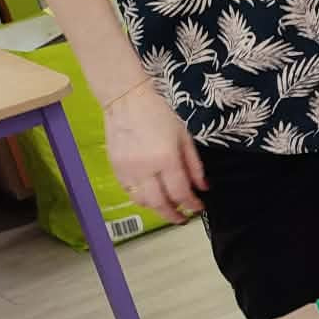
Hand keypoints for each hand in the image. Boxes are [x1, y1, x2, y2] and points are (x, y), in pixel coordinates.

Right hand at [106, 80, 206, 224]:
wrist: (126, 99)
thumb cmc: (158, 114)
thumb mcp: (184, 137)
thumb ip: (194, 165)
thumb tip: (203, 187)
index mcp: (166, 159)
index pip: (180, 193)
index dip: (192, 205)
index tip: (198, 207)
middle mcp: (145, 168)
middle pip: (159, 204)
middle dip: (173, 215)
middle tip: (183, 218)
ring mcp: (127, 169)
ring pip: (142, 201)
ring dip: (156, 208)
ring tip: (167, 206)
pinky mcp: (115, 167)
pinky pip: (128, 191)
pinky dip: (141, 198)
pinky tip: (151, 194)